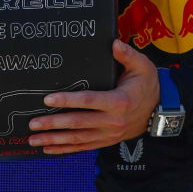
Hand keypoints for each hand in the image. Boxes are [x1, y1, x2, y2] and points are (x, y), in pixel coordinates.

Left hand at [26, 40, 158, 153]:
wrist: (159, 110)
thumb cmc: (148, 84)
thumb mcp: (142, 65)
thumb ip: (127, 55)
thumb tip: (113, 43)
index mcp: (118, 101)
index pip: (88, 101)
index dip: (67, 101)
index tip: (48, 99)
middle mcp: (112, 121)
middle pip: (78, 124)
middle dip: (53, 124)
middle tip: (33, 123)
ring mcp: (108, 134)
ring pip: (77, 139)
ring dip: (54, 140)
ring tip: (34, 139)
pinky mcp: (106, 140)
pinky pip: (83, 146)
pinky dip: (65, 149)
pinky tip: (49, 148)